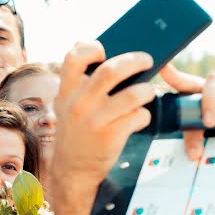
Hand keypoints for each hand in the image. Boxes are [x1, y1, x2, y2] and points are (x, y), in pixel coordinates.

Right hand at [52, 43, 155, 193]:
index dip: (91, 48)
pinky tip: (140, 117)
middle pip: (111, 70)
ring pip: (132, 94)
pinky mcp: (111, 136)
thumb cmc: (75, 131)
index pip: (74, 57)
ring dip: (147, 90)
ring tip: (149, 92)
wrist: (72, 169)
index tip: (104, 51)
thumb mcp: (66, 105)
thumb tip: (89, 46)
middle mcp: (79, 104)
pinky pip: (138, 117)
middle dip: (135, 61)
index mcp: (67, 91)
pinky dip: (144, 115)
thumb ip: (75, 80)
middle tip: (147, 60)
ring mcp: (95, 120)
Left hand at [159, 64, 214, 159]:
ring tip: (214, 123)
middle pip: (197, 83)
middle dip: (192, 99)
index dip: (173, 77)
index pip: (184, 86)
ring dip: (212, 102)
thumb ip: (207, 137)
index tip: (162, 69)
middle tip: (203, 124)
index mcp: (204, 96)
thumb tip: (194, 156)